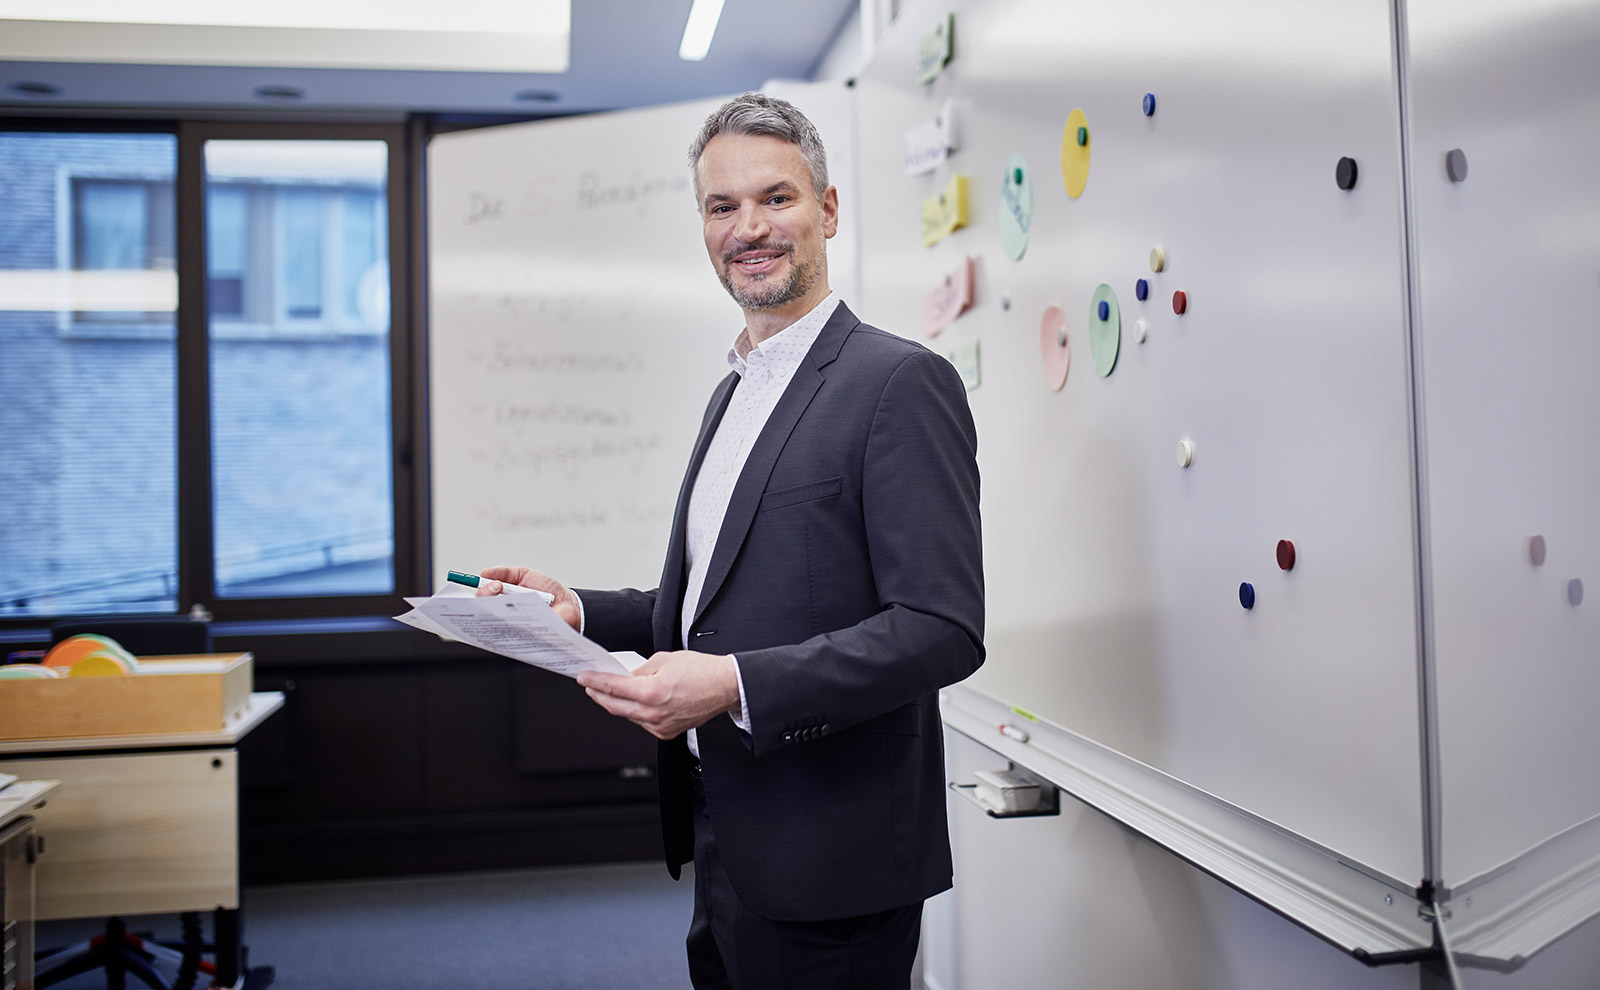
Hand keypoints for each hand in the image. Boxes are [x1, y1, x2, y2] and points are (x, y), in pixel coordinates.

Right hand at [476, 565, 581, 630]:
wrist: (568, 605)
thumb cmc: (547, 591)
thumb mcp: (525, 575)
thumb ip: (505, 573)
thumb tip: (484, 572)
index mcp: (502, 600)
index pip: (481, 599)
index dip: (479, 593)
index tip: (488, 585)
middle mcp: (504, 615)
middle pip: (482, 612)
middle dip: (485, 597)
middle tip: (497, 588)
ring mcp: (512, 627)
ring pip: (494, 624)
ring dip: (497, 610)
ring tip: (506, 600)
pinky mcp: (523, 638)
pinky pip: (513, 635)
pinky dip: (514, 624)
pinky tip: (518, 615)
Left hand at [577, 651, 740, 739]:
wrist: (725, 687)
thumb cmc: (702, 671)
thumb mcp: (665, 659)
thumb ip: (640, 669)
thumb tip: (625, 675)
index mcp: (652, 692)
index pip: (613, 687)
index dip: (594, 681)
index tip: (584, 677)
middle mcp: (654, 713)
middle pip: (614, 706)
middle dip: (598, 695)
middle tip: (590, 686)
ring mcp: (660, 725)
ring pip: (627, 716)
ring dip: (616, 704)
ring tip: (608, 692)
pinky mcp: (667, 732)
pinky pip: (642, 723)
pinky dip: (634, 713)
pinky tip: (632, 703)